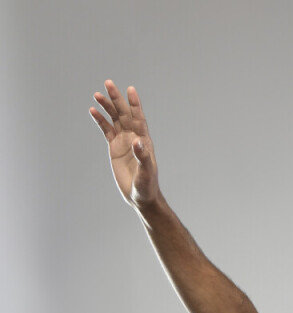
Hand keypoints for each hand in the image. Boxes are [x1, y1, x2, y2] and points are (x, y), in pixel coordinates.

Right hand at [89, 80, 159, 209]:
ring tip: (97, 95)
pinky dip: (100, 120)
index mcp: (144, 141)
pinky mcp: (114, 147)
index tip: (130, 89)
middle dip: (116, 99)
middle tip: (108, 83)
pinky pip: (106, 130)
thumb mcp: (146, 172)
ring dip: (107, 107)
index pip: (139, 118)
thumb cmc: (147, 186)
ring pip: (114, 119)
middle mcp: (134, 137)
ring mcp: (123, 141)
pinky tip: (93, 111)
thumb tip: (137, 141)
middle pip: (124, 114)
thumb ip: (142, 156)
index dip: (135, 104)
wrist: (140, 197)